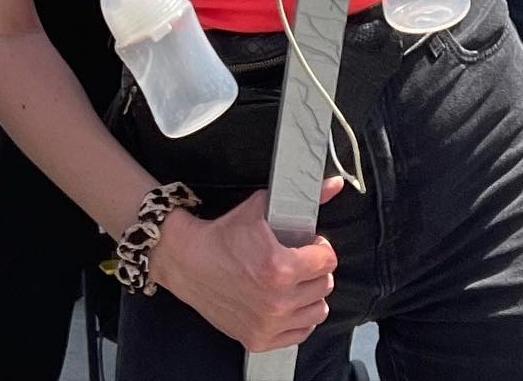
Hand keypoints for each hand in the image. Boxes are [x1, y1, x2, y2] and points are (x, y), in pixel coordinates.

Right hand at [149, 180, 341, 351]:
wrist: (188, 261)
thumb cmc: (223, 236)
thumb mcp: (262, 208)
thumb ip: (303, 198)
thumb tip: (334, 185)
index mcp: (280, 267)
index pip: (328, 261)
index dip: (319, 247)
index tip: (310, 245)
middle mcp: (277, 300)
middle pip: (324, 285)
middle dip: (315, 269)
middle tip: (300, 260)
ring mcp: (269, 323)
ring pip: (317, 311)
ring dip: (309, 294)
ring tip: (294, 281)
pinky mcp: (260, 339)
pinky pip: (301, 333)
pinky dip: (297, 318)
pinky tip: (285, 302)